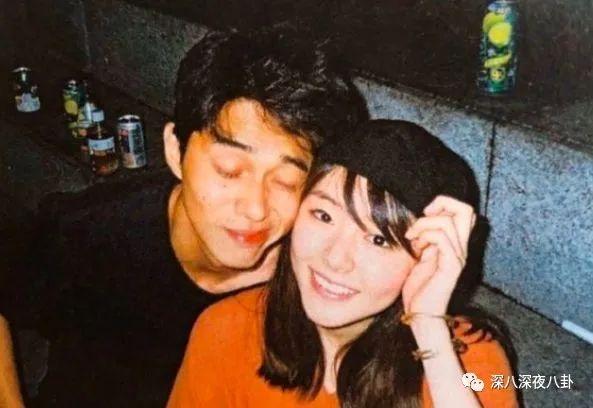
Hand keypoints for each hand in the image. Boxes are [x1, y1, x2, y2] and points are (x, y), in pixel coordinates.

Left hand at [401, 196, 476, 315]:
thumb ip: (425, 237)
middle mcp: (461, 248)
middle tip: (423, 216)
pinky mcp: (451, 266)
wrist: (421, 314)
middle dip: (442, 204)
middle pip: (466, 210)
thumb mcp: (420, 255)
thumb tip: (420, 218)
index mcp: (455, 243)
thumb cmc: (418, 287)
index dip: (444, 203)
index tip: (424, 213)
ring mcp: (458, 256)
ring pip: (448, 222)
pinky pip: (442, 238)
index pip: (464, 211)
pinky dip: (425, 236)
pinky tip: (416, 247)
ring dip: (424, 225)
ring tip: (412, 237)